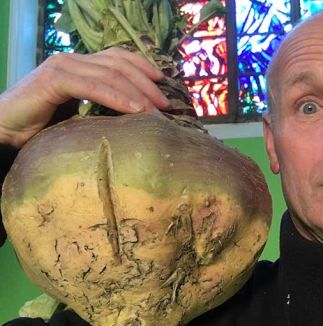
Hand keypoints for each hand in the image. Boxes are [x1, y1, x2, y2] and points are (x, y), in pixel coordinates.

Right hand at [0, 47, 170, 147]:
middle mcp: (73, 60)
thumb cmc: (42, 126)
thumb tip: (136, 115)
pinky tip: (134, 110)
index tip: (163, 83)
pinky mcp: (54, 79)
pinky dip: (117, 98)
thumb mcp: (79, 112)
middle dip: (147, 83)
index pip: (118, 57)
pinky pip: (93, 86)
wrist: (5, 129)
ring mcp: (63, 67)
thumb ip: (100, 106)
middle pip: (119, 64)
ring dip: (137, 93)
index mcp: (80, 64)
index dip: (143, 67)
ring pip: (110, 74)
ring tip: (155, 111)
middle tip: (166, 103)